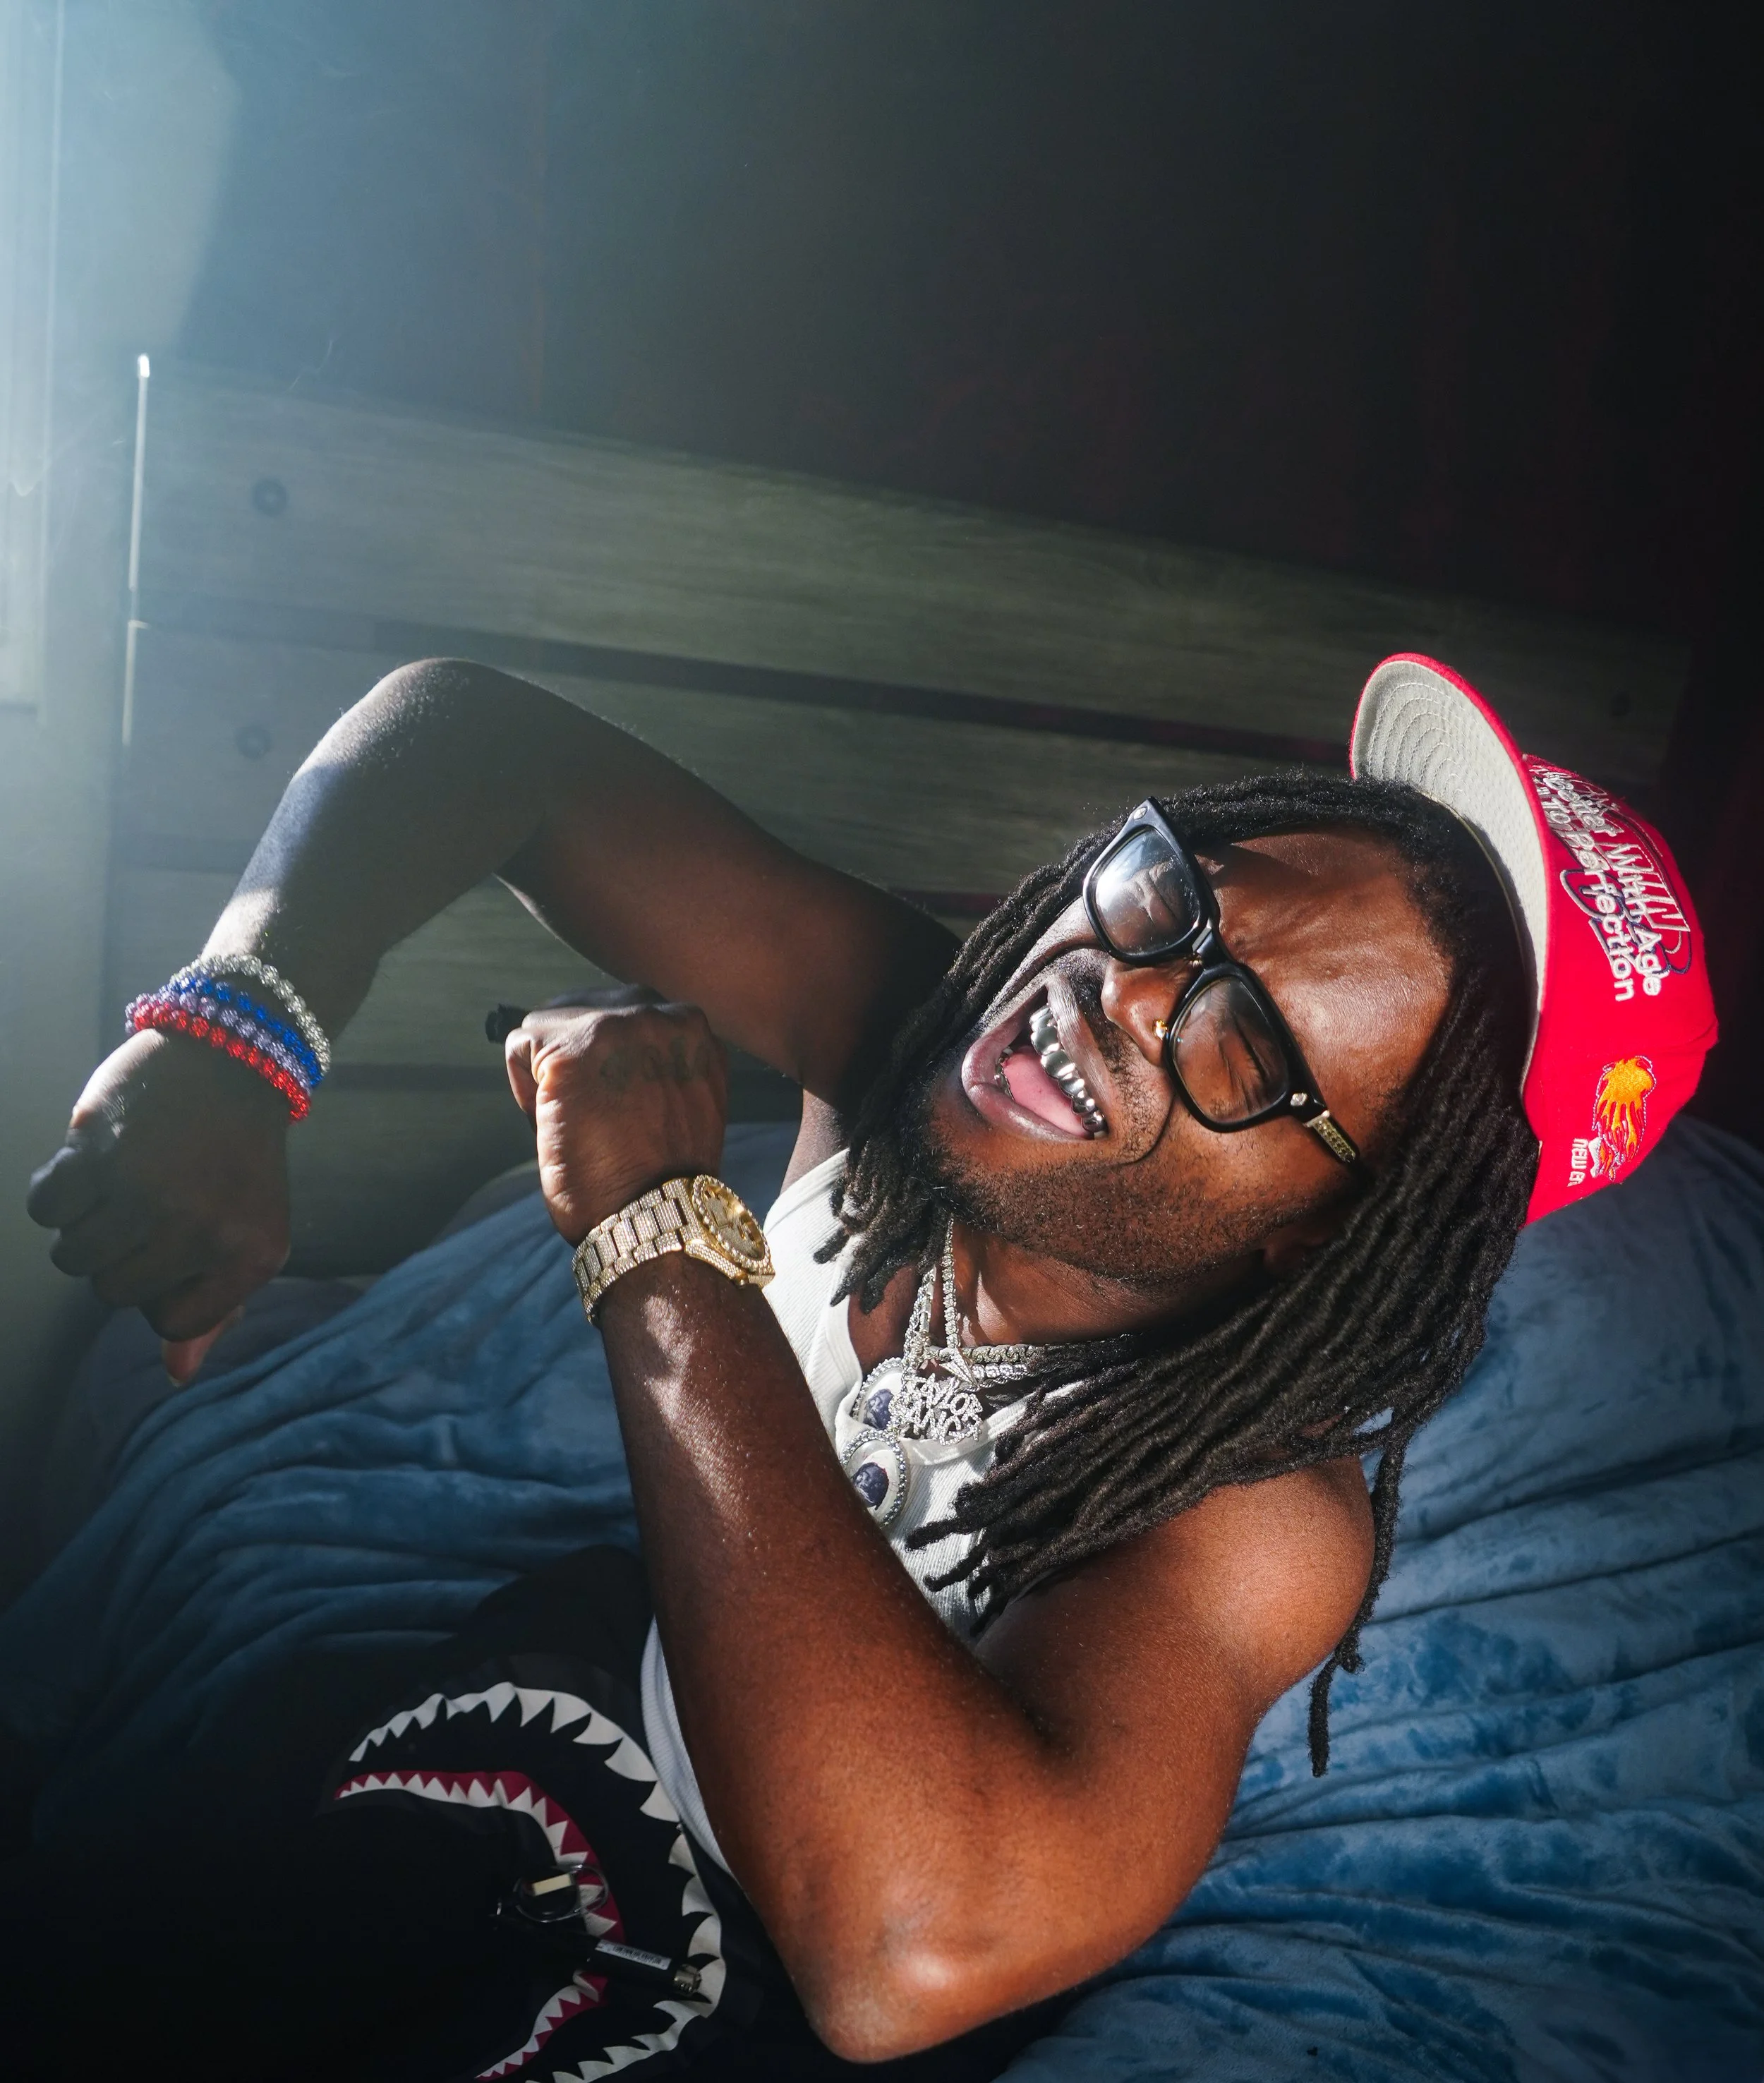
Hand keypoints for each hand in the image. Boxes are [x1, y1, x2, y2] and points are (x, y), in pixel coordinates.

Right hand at [26, 1030, 292, 1383]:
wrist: (235, 1058)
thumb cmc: (237, 1158)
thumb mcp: (250, 1234)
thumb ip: (213, 1307)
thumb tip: (177, 1378)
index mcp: (251, 1255)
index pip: (168, 1322)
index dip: (158, 1287)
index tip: (173, 1245)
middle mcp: (203, 1231)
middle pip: (112, 1291)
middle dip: (118, 1255)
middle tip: (146, 1205)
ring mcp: (150, 1194)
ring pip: (74, 1257)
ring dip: (86, 1225)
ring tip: (122, 1182)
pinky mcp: (102, 1153)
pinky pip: (45, 1210)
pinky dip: (57, 1191)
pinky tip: (90, 1164)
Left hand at [503, 1001, 727, 1243]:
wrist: (655, 1220)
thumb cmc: (662, 1179)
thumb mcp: (679, 1098)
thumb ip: (657, 1060)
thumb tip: (605, 1045)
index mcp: (694, 1031)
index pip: (630, 1017)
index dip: (609, 1062)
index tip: (610, 1105)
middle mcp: (665, 1017)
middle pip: (592, 1009)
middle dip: (578, 1053)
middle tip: (586, 1113)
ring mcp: (623, 1025)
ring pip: (554, 1022)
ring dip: (550, 1065)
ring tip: (571, 1117)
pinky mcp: (576, 1045)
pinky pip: (522, 1042)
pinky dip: (524, 1084)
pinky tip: (552, 1120)